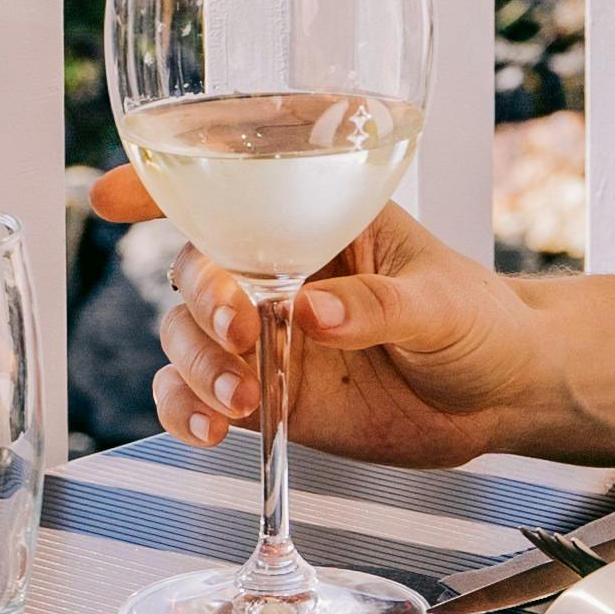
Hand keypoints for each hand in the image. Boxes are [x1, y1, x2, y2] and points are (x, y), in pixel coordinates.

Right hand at [96, 170, 570, 466]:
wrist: (500, 398)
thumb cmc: (482, 323)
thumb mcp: (444, 305)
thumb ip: (380, 306)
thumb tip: (315, 312)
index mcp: (318, 219)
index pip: (232, 188)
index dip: (165, 182)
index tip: (114, 195)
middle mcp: (276, 270)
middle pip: (196, 266)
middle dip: (201, 296)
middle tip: (239, 329)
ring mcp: (264, 333)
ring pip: (184, 334)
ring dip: (194, 363)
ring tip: (240, 396)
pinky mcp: (265, 392)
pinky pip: (197, 396)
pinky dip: (185, 411)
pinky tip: (209, 431)